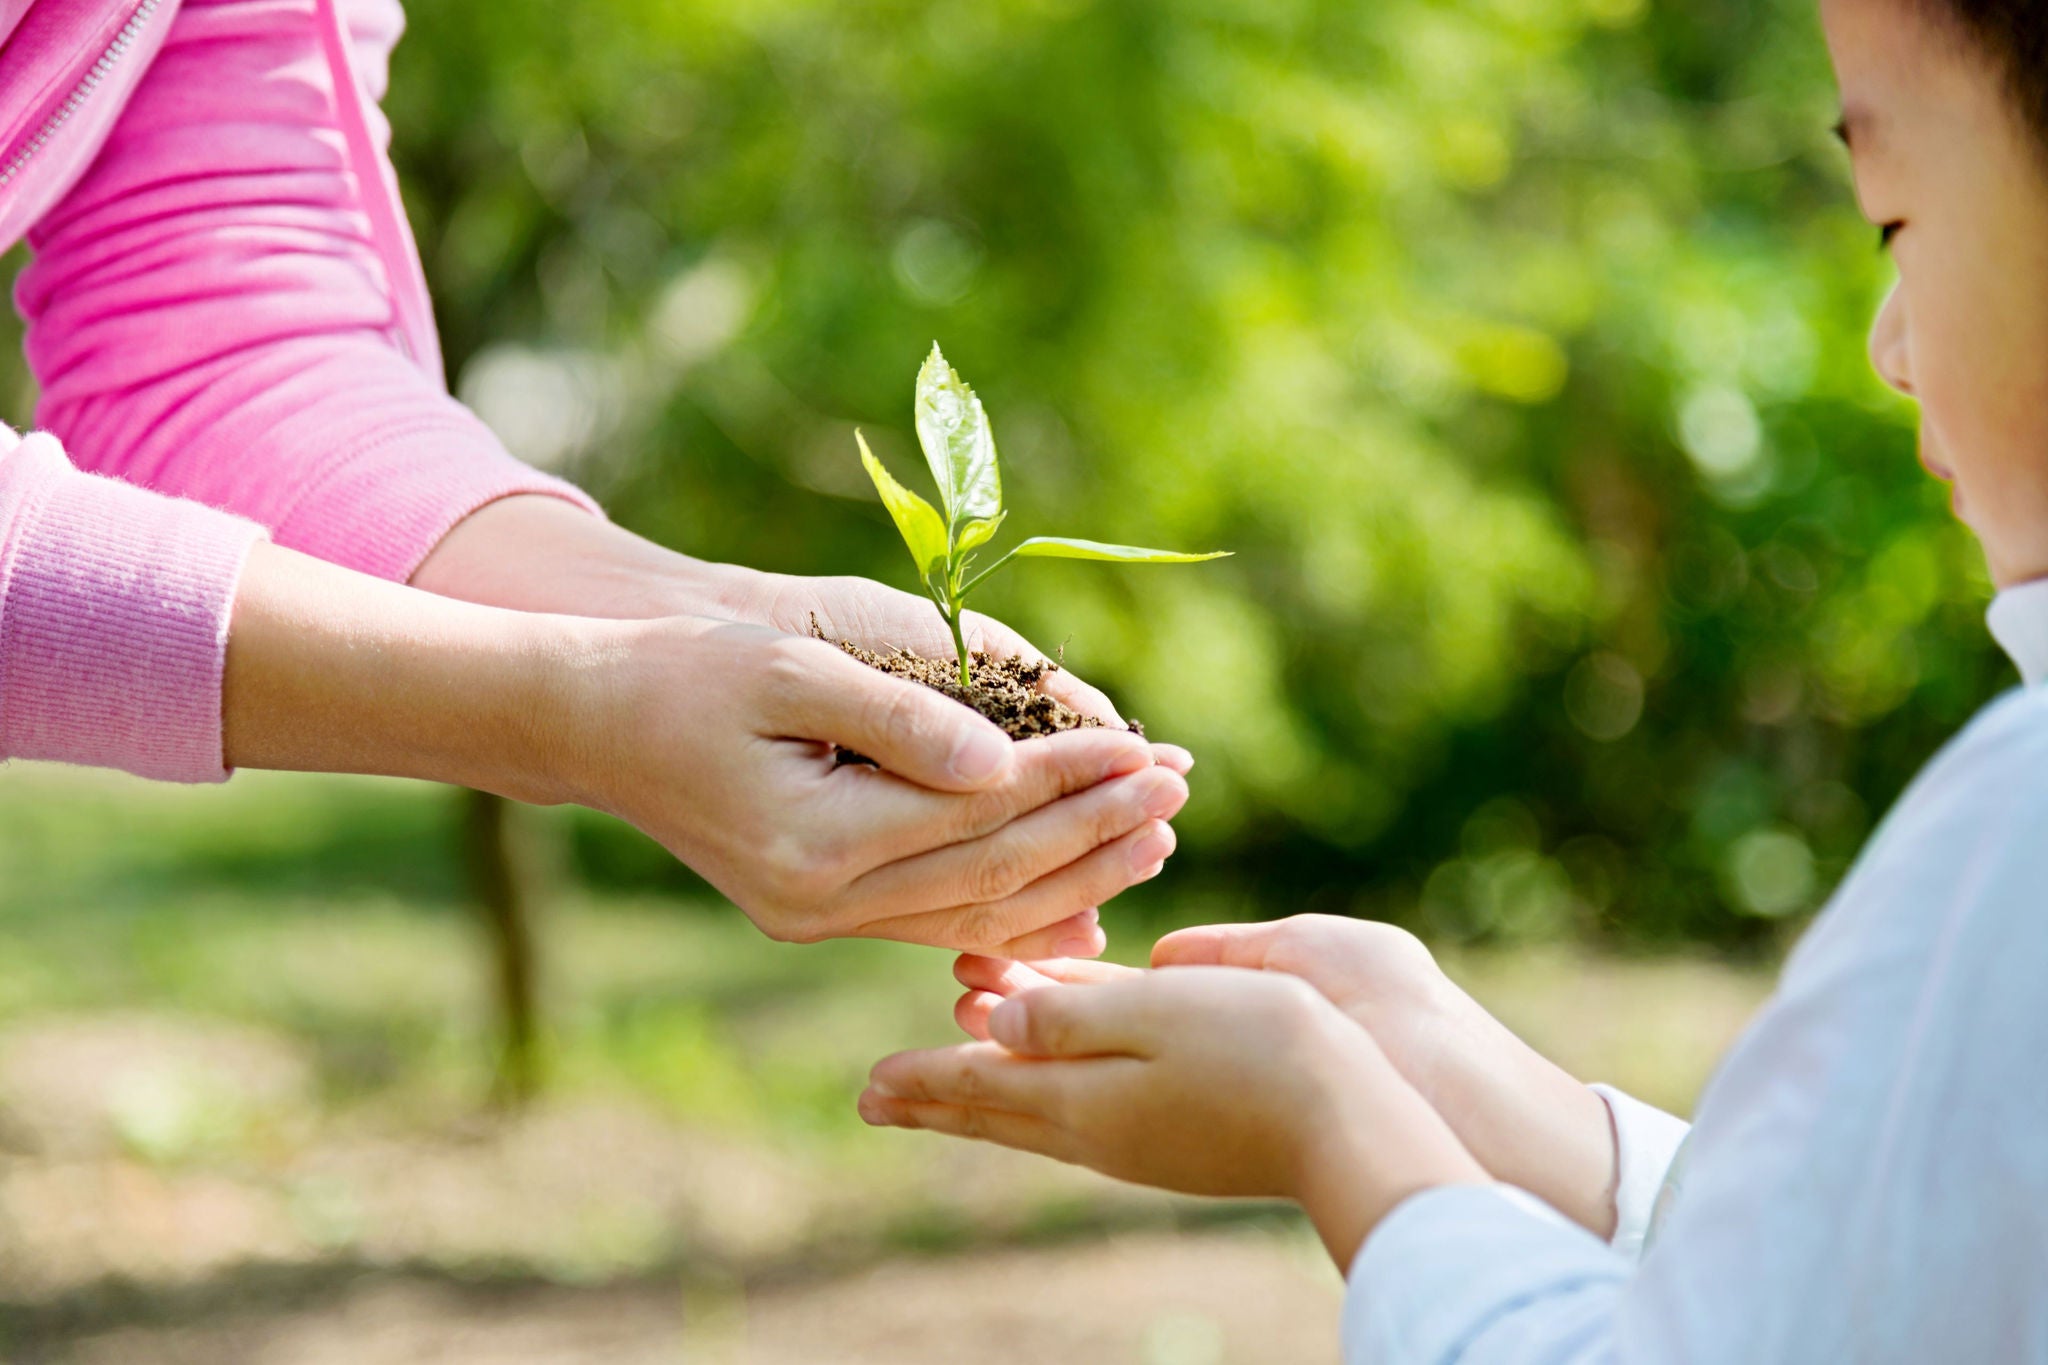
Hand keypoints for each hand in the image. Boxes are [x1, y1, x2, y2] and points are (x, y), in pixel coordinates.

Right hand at [227, 543, 1185, 956]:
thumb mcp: (790, 668)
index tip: (1150, 744)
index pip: (982, 814)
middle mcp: (821, 903)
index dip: (1071, 777)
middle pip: (994, 874)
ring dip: (1068, 871)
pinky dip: (1011, 905)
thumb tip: (1008, 764)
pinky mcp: (816, 912)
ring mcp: (817, 919)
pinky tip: (1076, 891)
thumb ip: (903, 718)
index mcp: (815, 844)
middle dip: (1092, 827)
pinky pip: (937, 920)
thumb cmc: (682, 672)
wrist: (588, 724)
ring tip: (1153, 833)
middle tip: (1180, 787)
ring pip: (975, 909)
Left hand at [860, 968, 1486, 1264]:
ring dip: (986, 1094)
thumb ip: (1070, 1012)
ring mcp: (1141, 1141)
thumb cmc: (1260, 1048)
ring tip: (946, 1092)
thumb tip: (992, 1019)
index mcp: (1082, 1098)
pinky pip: (1084, 1112)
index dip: (924, 1077)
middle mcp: (1099, 1130)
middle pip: (999, 1108)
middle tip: (878, 1099)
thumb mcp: (1153, 1013)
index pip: (980, 1085)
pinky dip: (1044, 1092)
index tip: (868, 1084)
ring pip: (1040, 1114)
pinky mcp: (1179, 1139)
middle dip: (938, 1095)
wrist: (1352, 1123)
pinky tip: (1052, 1087)